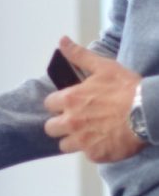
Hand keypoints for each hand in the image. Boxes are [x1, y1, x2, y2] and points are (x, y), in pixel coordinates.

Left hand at [44, 36, 144, 162]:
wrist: (147, 112)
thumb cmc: (125, 87)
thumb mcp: (102, 66)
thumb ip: (79, 55)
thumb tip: (62, 40)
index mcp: (70, 99)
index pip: (48, 104)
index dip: (58, 104)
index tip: (68, 104)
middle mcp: (71, 122)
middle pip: (50, 128)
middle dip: (60, 124)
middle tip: (76, 120)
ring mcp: (83, 140)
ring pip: (64, 145)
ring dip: (73, 139)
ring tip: (89, 133)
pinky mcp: (96, 155)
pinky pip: (87, 155)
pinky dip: (93, 149)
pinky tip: (104, 141)